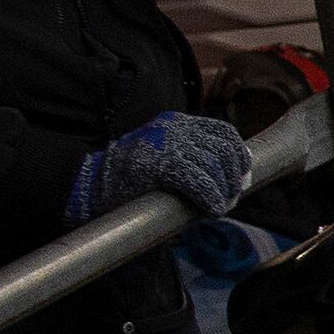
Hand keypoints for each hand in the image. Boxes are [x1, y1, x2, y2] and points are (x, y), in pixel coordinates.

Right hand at [68, 108, 252, 226]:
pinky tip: (213, 210)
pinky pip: (199, 181)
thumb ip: (196, 158)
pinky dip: (212, 198)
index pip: (223, 133)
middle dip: (234, 177)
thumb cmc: (132, 179)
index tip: (242, 177)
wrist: (92, 184)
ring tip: (220, 206)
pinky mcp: (159, 163)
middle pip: (224, 150)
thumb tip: (236, 179)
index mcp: (178, 123)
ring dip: (224, 191)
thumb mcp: (165, 155)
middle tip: (231, 198)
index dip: (239, 156)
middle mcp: (175, 128)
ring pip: (215, 165)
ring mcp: (166, 144)